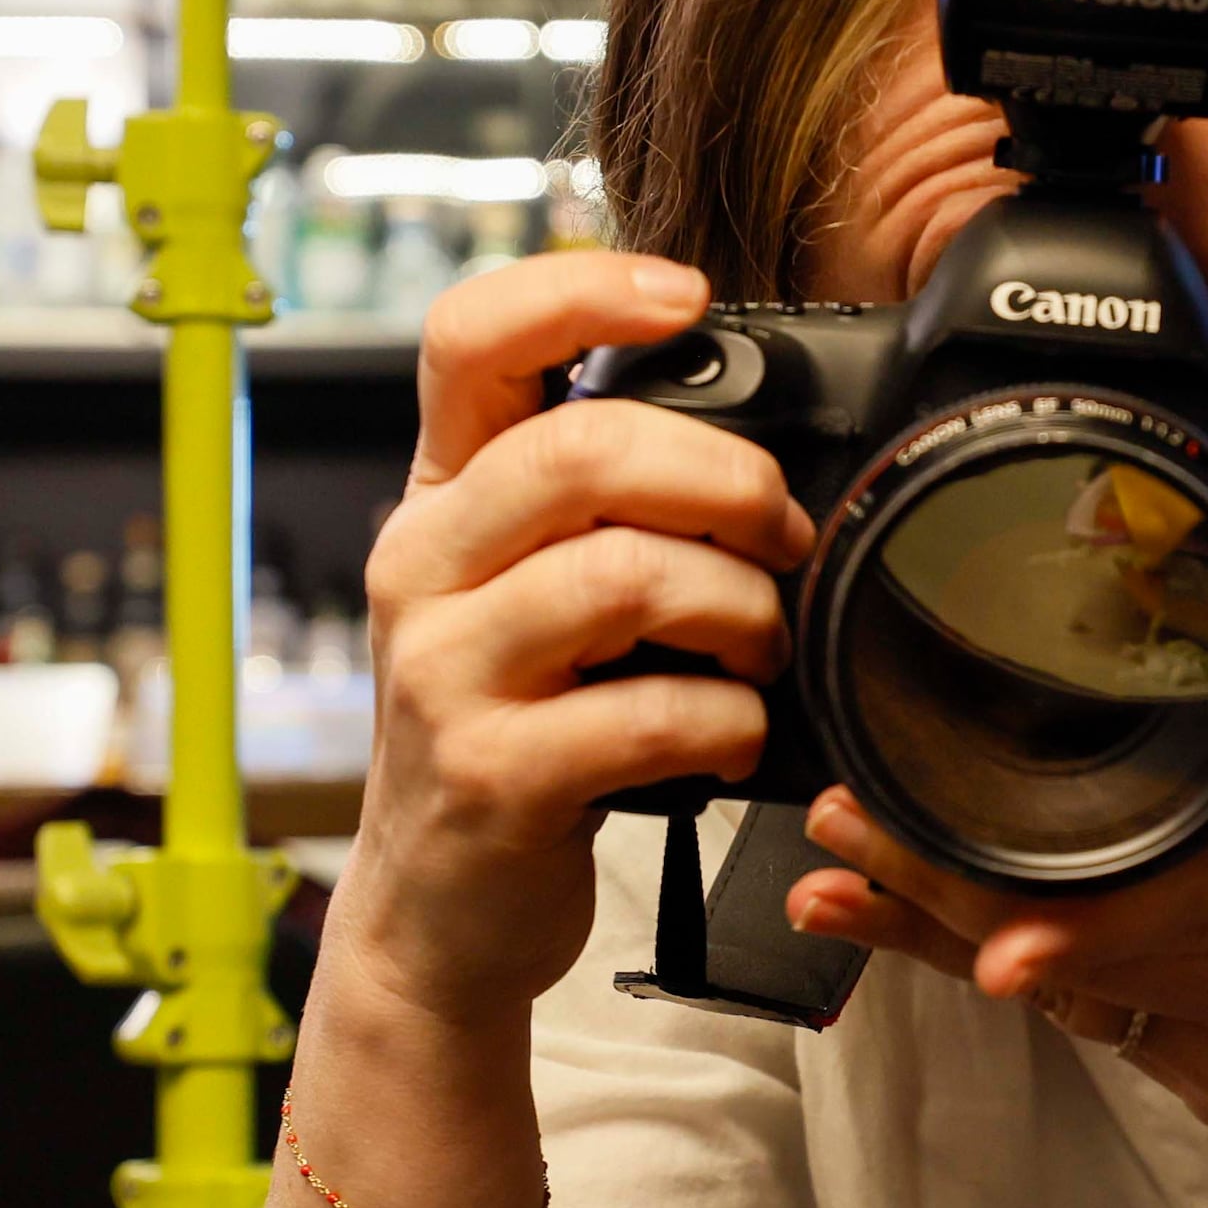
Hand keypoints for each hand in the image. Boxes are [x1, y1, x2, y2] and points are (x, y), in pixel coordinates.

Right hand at [328, 252, 814, 1043]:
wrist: (439, 916)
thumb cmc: (517, 736)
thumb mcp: (530, 600)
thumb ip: (600, 514)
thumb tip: (763, 444)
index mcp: (442, 500)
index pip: (470, 338)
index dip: (579, 290)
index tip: (685, 295)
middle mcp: (425, 567)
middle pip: (582, 449)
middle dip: (726, 479)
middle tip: (782, 533)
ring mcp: (445, 673)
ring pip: (624, 574)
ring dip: (741, 606)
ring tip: (764, 647)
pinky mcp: (491, 775)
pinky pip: (645, 714)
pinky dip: (728, 721)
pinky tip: (736, 734)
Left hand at [787, 481, 1207, 1207]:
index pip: (1189, 916)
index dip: (1081, 928)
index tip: (991, 931)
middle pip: (1084, 953)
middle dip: (945, 897)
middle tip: (836, 838)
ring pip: (1067, 998)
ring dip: (946, 941)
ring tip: (833, 889)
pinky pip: (1102, 1023)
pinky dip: (1025, 970)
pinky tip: (943, 936)